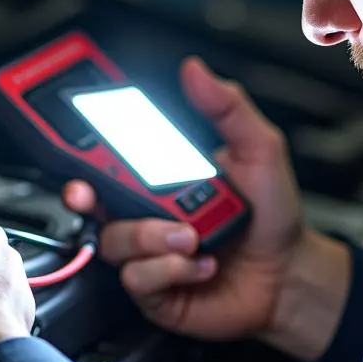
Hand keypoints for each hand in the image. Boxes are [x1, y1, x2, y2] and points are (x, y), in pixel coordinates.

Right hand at [64, 56, 350, 358]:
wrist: (289, 275)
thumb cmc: (272, 214)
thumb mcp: (258, 149)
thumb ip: (227, 108)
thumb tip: (196, 72)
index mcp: (161, 176)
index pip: (109, 156)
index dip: (81, 146)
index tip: (73, 135)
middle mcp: (147, 212)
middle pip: (93, 199)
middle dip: (84, 193)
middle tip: (94, 191)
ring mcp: (148, 251)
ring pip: (115, 240)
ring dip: (152, 236)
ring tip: (190, 236)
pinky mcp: (155, 289)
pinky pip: (137, 277)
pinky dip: (171, 269)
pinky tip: (201, 264)